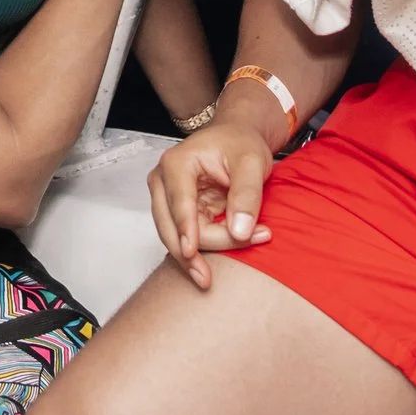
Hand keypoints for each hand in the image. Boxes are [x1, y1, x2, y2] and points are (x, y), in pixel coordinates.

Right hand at [146, 115, 272, 290]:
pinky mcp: (177, 211)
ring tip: (246, 246)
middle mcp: (163, 181)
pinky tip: (231, 247)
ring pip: (176, 237)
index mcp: (176, 164)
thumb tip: (239, 230)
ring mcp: (167, 198)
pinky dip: (207, 247)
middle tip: (211, 277)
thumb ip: (247, 195)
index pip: (179, 204)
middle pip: (171, 227)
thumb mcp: (252, 162)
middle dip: (192, 253)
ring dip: (204, 252)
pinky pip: (187, 237)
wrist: (238, 137)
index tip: (191, 254)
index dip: (186, 231)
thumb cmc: (242, 143)